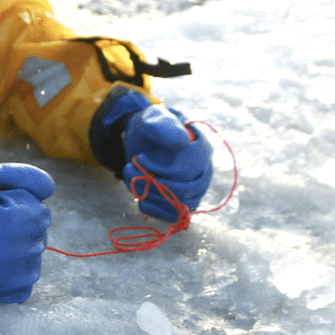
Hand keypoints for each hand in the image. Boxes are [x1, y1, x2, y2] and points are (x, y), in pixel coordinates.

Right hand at [0, 164, 54, 302]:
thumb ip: (21, 175)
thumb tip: (51, 187)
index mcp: (28, 219)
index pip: (39, 209)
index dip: (14, 205)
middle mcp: (31, 247)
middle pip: (36, 232)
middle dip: (17, 226)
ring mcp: (23, 272)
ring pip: (32, 254)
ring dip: (16, 247)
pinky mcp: (13, 291)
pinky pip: (26, 279)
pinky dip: (14, 272)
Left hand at [122, 105, 212, 220]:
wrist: (142, 142)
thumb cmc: (150, 129)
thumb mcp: (151, 118)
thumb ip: (162, 126)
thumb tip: (182, 141)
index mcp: (201, 148)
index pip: (189, 167)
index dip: (163, 166)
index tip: (141, 158)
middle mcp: (204, 170)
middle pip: (186, 188)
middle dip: (153, 181)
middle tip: (130, 169)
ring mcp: (196, 188)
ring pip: (180, 203)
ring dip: (151, 194)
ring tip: (132, 179)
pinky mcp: (183, 202)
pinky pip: (175, 215)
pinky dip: (156, 210)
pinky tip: (141, 200)